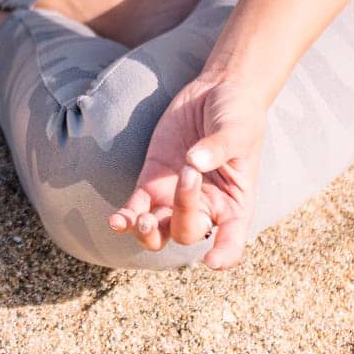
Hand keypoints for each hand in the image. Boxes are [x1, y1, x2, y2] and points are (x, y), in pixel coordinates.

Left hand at [108, 73, 265, 269]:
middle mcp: (205, 207)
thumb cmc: (237, 116)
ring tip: (141, 220)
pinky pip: (135, 209)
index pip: (232, 241)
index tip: (212, 261)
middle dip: (183, 213)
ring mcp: (174, 196)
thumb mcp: (237, 131)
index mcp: (234, 204)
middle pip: (188, 232)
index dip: (224, 256)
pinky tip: (115, 221)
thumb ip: (218, 147)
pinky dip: (124, 218)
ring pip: (158, 232)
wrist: (215, 92)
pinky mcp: (152, 181)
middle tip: (187, 175)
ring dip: (147, 233)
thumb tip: (193, 162)